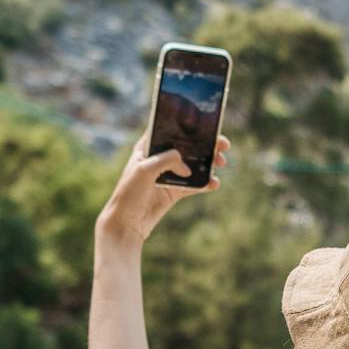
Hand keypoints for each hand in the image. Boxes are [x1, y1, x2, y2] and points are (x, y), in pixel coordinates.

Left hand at [98, 134, 229, 246]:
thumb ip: (166, 160)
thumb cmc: (128, 194)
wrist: (126, 224)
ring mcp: (168, 175)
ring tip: (221, 163)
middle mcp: (159, 159)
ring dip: (209, 163)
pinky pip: (194, 184)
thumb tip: (187, 164)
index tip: (207, 124)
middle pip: (187, 147)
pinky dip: (206, 183)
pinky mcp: (174, 191)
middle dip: (206, 144)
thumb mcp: (144, 171)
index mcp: (147, 148)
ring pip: (194, 164)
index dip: (188, 125)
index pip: (170, 130)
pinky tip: (215, 183)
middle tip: (222, 145)